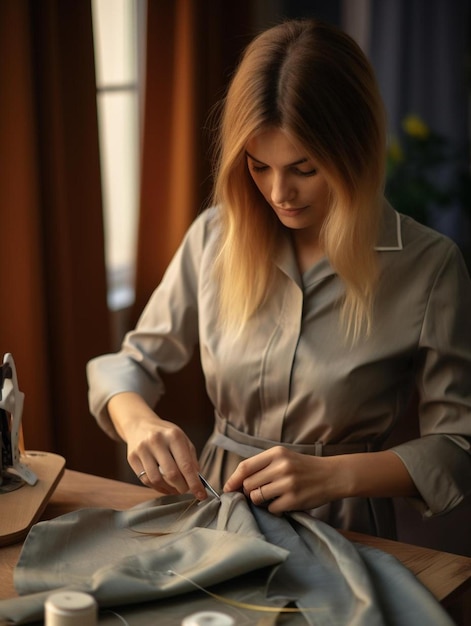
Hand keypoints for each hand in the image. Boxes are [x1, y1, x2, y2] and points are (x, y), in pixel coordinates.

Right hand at [108, 392, 206, 499]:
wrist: (140, 424)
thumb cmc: (166, 434)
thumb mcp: (182, 439)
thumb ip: (191, 458)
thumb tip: (197, 479)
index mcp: (173, 435)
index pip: (186, 465)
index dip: (194, 483)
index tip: (201, 495)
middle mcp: (157, 441)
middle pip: (172, 474)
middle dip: (183, 487)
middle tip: (187, 490)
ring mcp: (142, 449)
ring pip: (157, 479)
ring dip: (169, 489)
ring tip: (176, 489)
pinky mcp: (132, 458)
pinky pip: (146, 480)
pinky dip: (158, 487)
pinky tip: (164, 486)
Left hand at [223, 446, 340, 513]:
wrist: (332, 475)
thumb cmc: (303, 467)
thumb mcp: (284, 457)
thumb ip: (262, 466)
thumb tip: (236, 483)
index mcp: (276, 453)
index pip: (245, 467)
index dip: (233, 479)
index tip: (227, 488)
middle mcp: (281, 467)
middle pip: (248, 484)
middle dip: (248, 492)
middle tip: (258, 493)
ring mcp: (288, 484)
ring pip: (257, 497)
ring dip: (260, 501)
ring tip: (271, 497)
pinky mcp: (294, 500)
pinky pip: (271, 509)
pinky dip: (274, 509)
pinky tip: (283, 503)